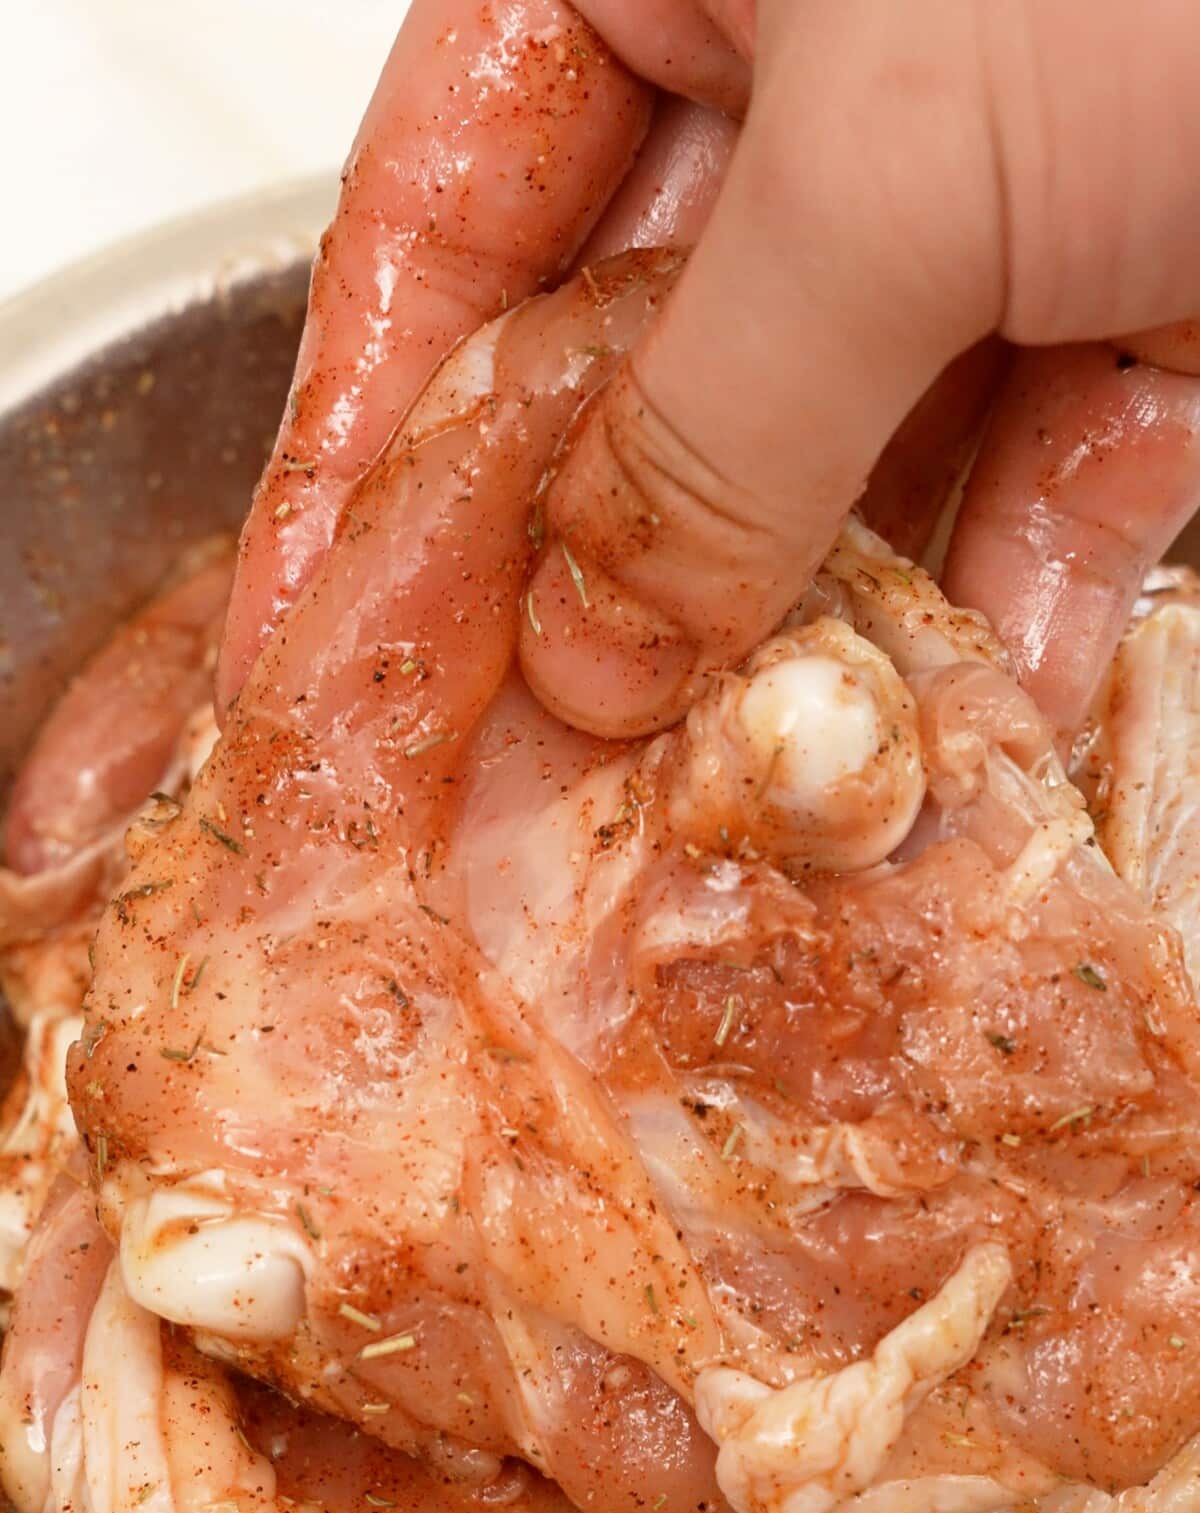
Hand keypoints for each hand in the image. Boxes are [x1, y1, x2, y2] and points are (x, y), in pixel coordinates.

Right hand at [220, 0, 1199, 748]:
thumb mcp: (888, 162)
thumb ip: (708, 424)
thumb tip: (583, 644)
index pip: (442, 210)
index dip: (362, 440)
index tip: (309, 632)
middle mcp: (817, 62)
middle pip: (637, 368)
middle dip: (594, 584)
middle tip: (517, 778)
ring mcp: (990, 186)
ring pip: (832, 461)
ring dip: (787, 647)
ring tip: (704, 810)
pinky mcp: (1147, 295)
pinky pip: (1030, 491)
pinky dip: (994, 630)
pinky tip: (936, 765)